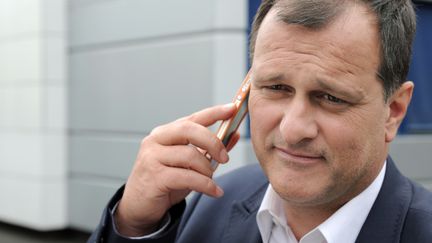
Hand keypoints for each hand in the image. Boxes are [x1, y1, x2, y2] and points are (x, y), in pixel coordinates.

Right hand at [114, 103, 239, 236]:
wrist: (139, 206)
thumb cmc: (164, 181)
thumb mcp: (188, 163)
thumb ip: (208, 149)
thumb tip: (233, 135)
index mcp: (165, 133)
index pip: (193, 118)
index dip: (214, 112)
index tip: (232, 108)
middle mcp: (156, 141)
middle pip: (189, 130)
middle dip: (213, 142)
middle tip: (225, 157)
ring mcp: (152, 158)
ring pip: (190, 155)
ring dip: (207, 169)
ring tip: (211, 179)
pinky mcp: (155, 177)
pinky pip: (188, 177)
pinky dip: (206, 185)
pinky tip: (214, 191)